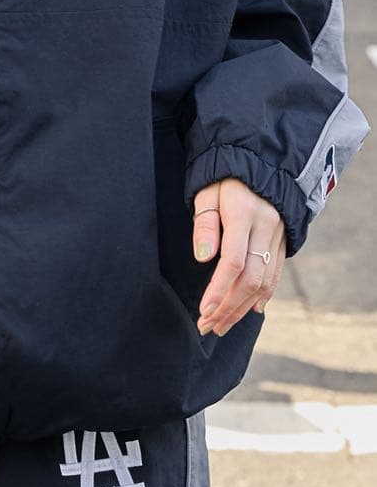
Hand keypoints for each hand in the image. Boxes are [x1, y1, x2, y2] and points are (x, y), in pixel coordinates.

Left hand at [192, 178, 286, 336]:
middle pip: (251, 278)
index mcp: (244, 214)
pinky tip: (252, 310)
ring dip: (243, 307)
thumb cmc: (224, 177)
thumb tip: (203, 258)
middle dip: (229, 307)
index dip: (219, 290)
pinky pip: (276, 273)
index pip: (233, 262)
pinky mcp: (283, 240)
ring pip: (265, 281)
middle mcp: (266, 227)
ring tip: (222, 324)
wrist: (259, 161)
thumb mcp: (207, 192)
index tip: (204, 311)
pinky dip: (264, 294)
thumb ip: (205, 224)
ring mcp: (278, 235)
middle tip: (208, 326)